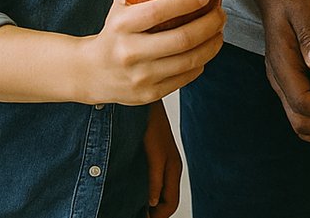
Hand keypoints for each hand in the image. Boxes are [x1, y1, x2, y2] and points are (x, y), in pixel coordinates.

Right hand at [78, 0, 226, 105]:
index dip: (186, 2)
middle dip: (211, 24)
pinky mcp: (149, 94)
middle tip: (221, 13)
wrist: (89, 73)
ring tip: (220, 30)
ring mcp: (140, 77)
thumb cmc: (112, 29)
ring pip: (189, 61)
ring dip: (213, 44)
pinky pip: (186, 77)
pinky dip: (201, 63)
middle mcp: (130, 53)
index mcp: (121, 25)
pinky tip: (205, 50)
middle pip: (182, 39)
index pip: (158, 12)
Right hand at [143, 100, 180, 217]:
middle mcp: (173, 166)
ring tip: (135, 214)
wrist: (145, 103)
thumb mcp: (147, 154)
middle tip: (135, 217)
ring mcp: (168, 160)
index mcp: (171, 168)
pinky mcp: (159, 152)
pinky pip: (158, 179)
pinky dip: (152, 192)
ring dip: (153, 211)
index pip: (169, 205)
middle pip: (169, 206)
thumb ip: (147, 176)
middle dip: (155, 217)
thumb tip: (143, 201)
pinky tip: (145, 200)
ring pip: (168, 199)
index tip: (141, 217)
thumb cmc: (143, 127)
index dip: (157, 216)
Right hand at [260, 0, 309, 147]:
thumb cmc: (291, 2)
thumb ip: (309, 35)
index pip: (302, 102)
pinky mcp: (293, 85)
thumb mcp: (302, 10)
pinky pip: (304, 116)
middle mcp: (280, 81)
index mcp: (281, 66)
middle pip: (302, 121)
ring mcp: (284, 85)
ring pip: (302, 124)